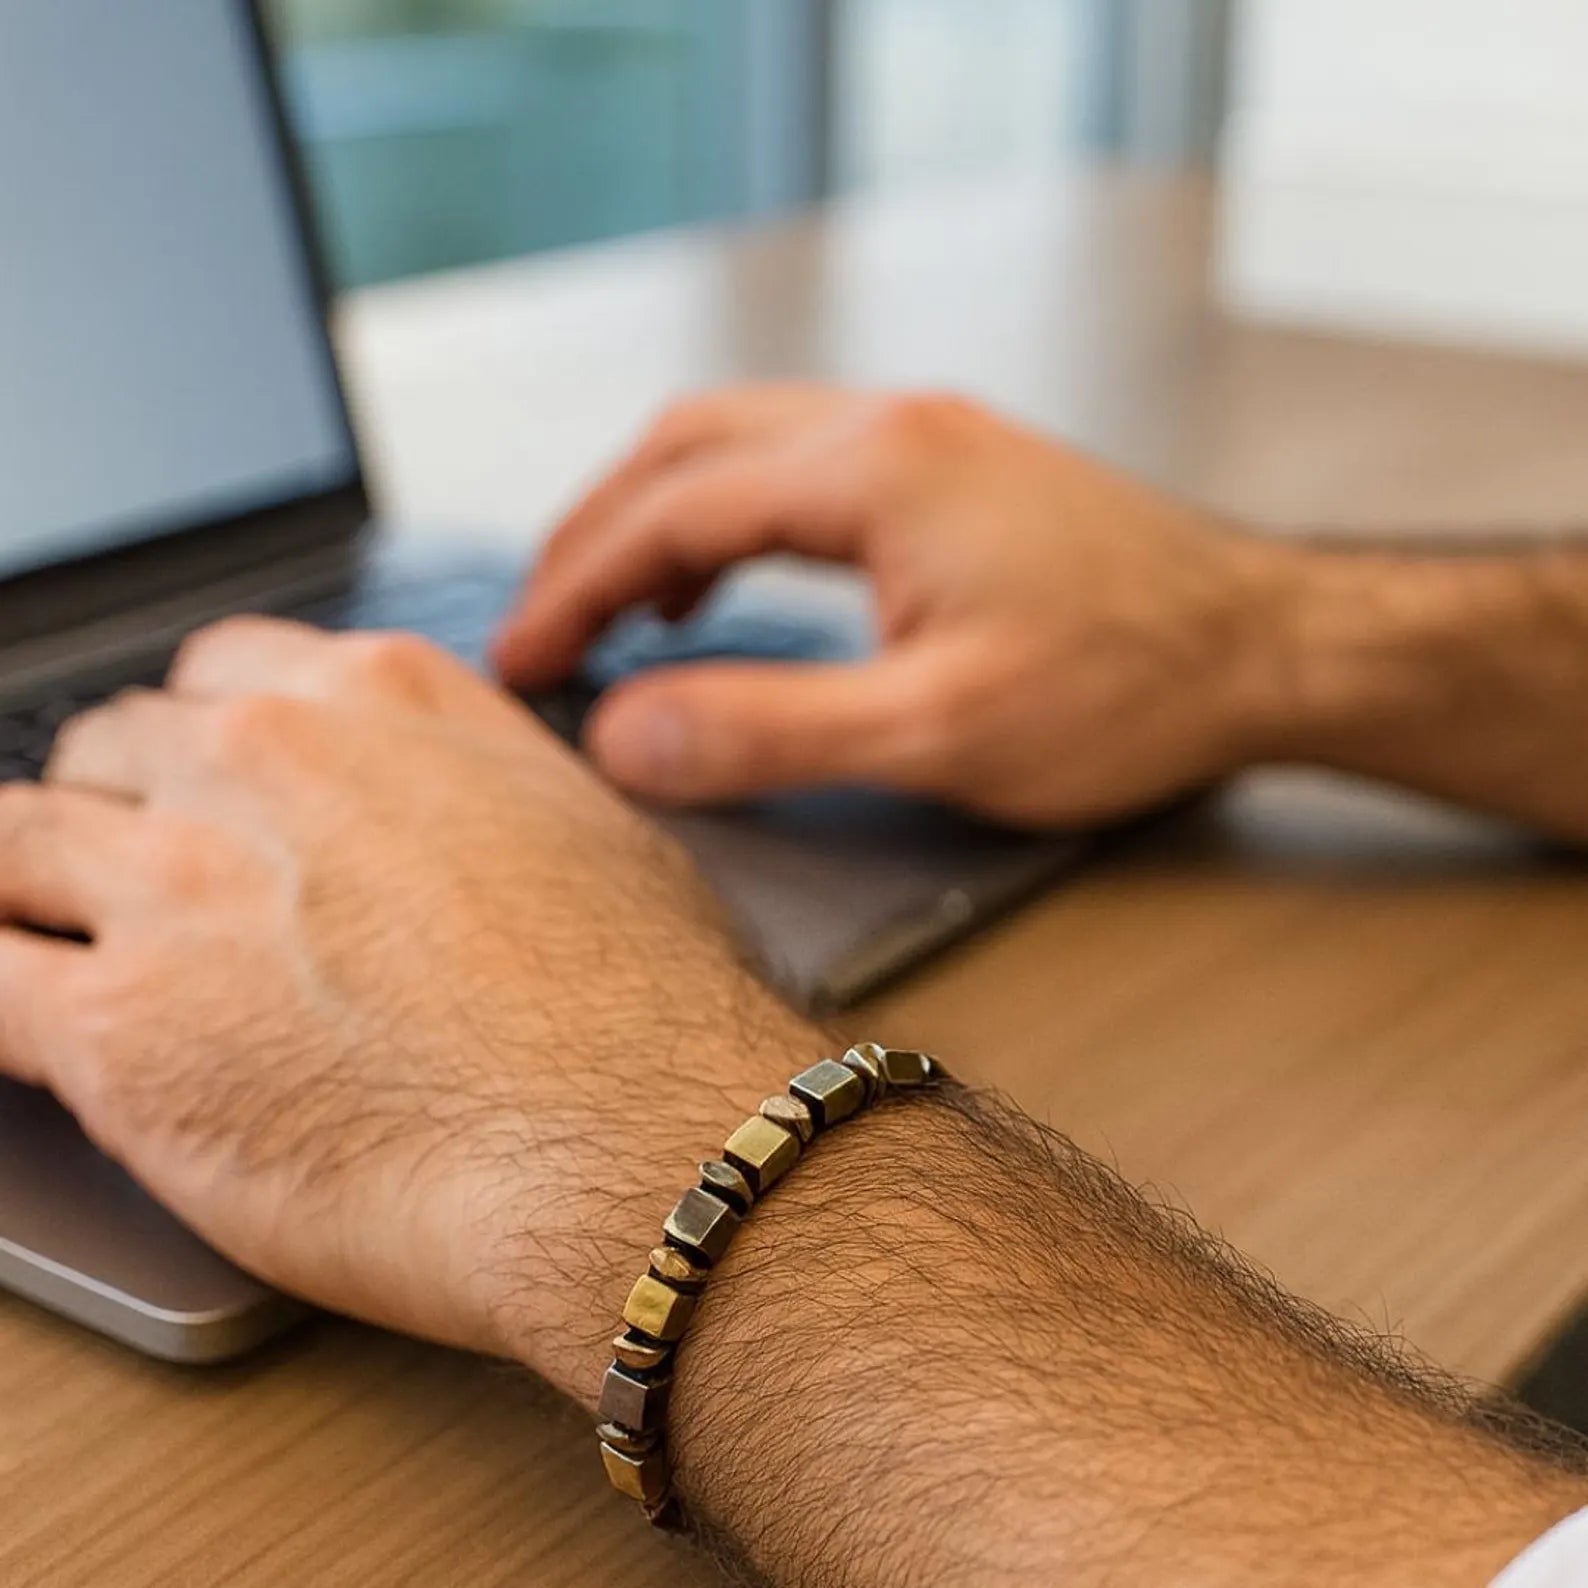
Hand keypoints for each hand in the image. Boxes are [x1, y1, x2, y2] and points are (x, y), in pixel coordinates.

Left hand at [0, 620, 818, 1394]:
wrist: (635, 1139)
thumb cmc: (648, 1006)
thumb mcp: (588, 828)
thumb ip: (483, 790)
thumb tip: (463, 823)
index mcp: (379, 699)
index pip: (217, 676)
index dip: (201, 745)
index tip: (202, 794)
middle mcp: (263, 760)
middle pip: (109, 749)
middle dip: (120, 813)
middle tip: (147, 891)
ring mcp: (176, 884)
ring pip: (8, 846)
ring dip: (25, 896)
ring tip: (55, 951)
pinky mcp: (114, 1027)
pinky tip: (23, 1028)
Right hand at [493, 385, 1298, 826]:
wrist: (1268, 649)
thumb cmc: (1130, 688)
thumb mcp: (939, 730)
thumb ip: (769, 730)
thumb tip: (624, 736)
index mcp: (874, 466)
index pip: (668, 509)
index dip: (572, 588)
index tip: (518, 662)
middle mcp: (891, 424)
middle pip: (685, 447)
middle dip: (594, 535)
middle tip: (542, 628)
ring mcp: (927, 438)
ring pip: (738, 446)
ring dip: (656, 518)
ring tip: (608, 611)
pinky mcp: (954, 472)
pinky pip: (798, 471)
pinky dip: (728, 521)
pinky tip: (722, 583)